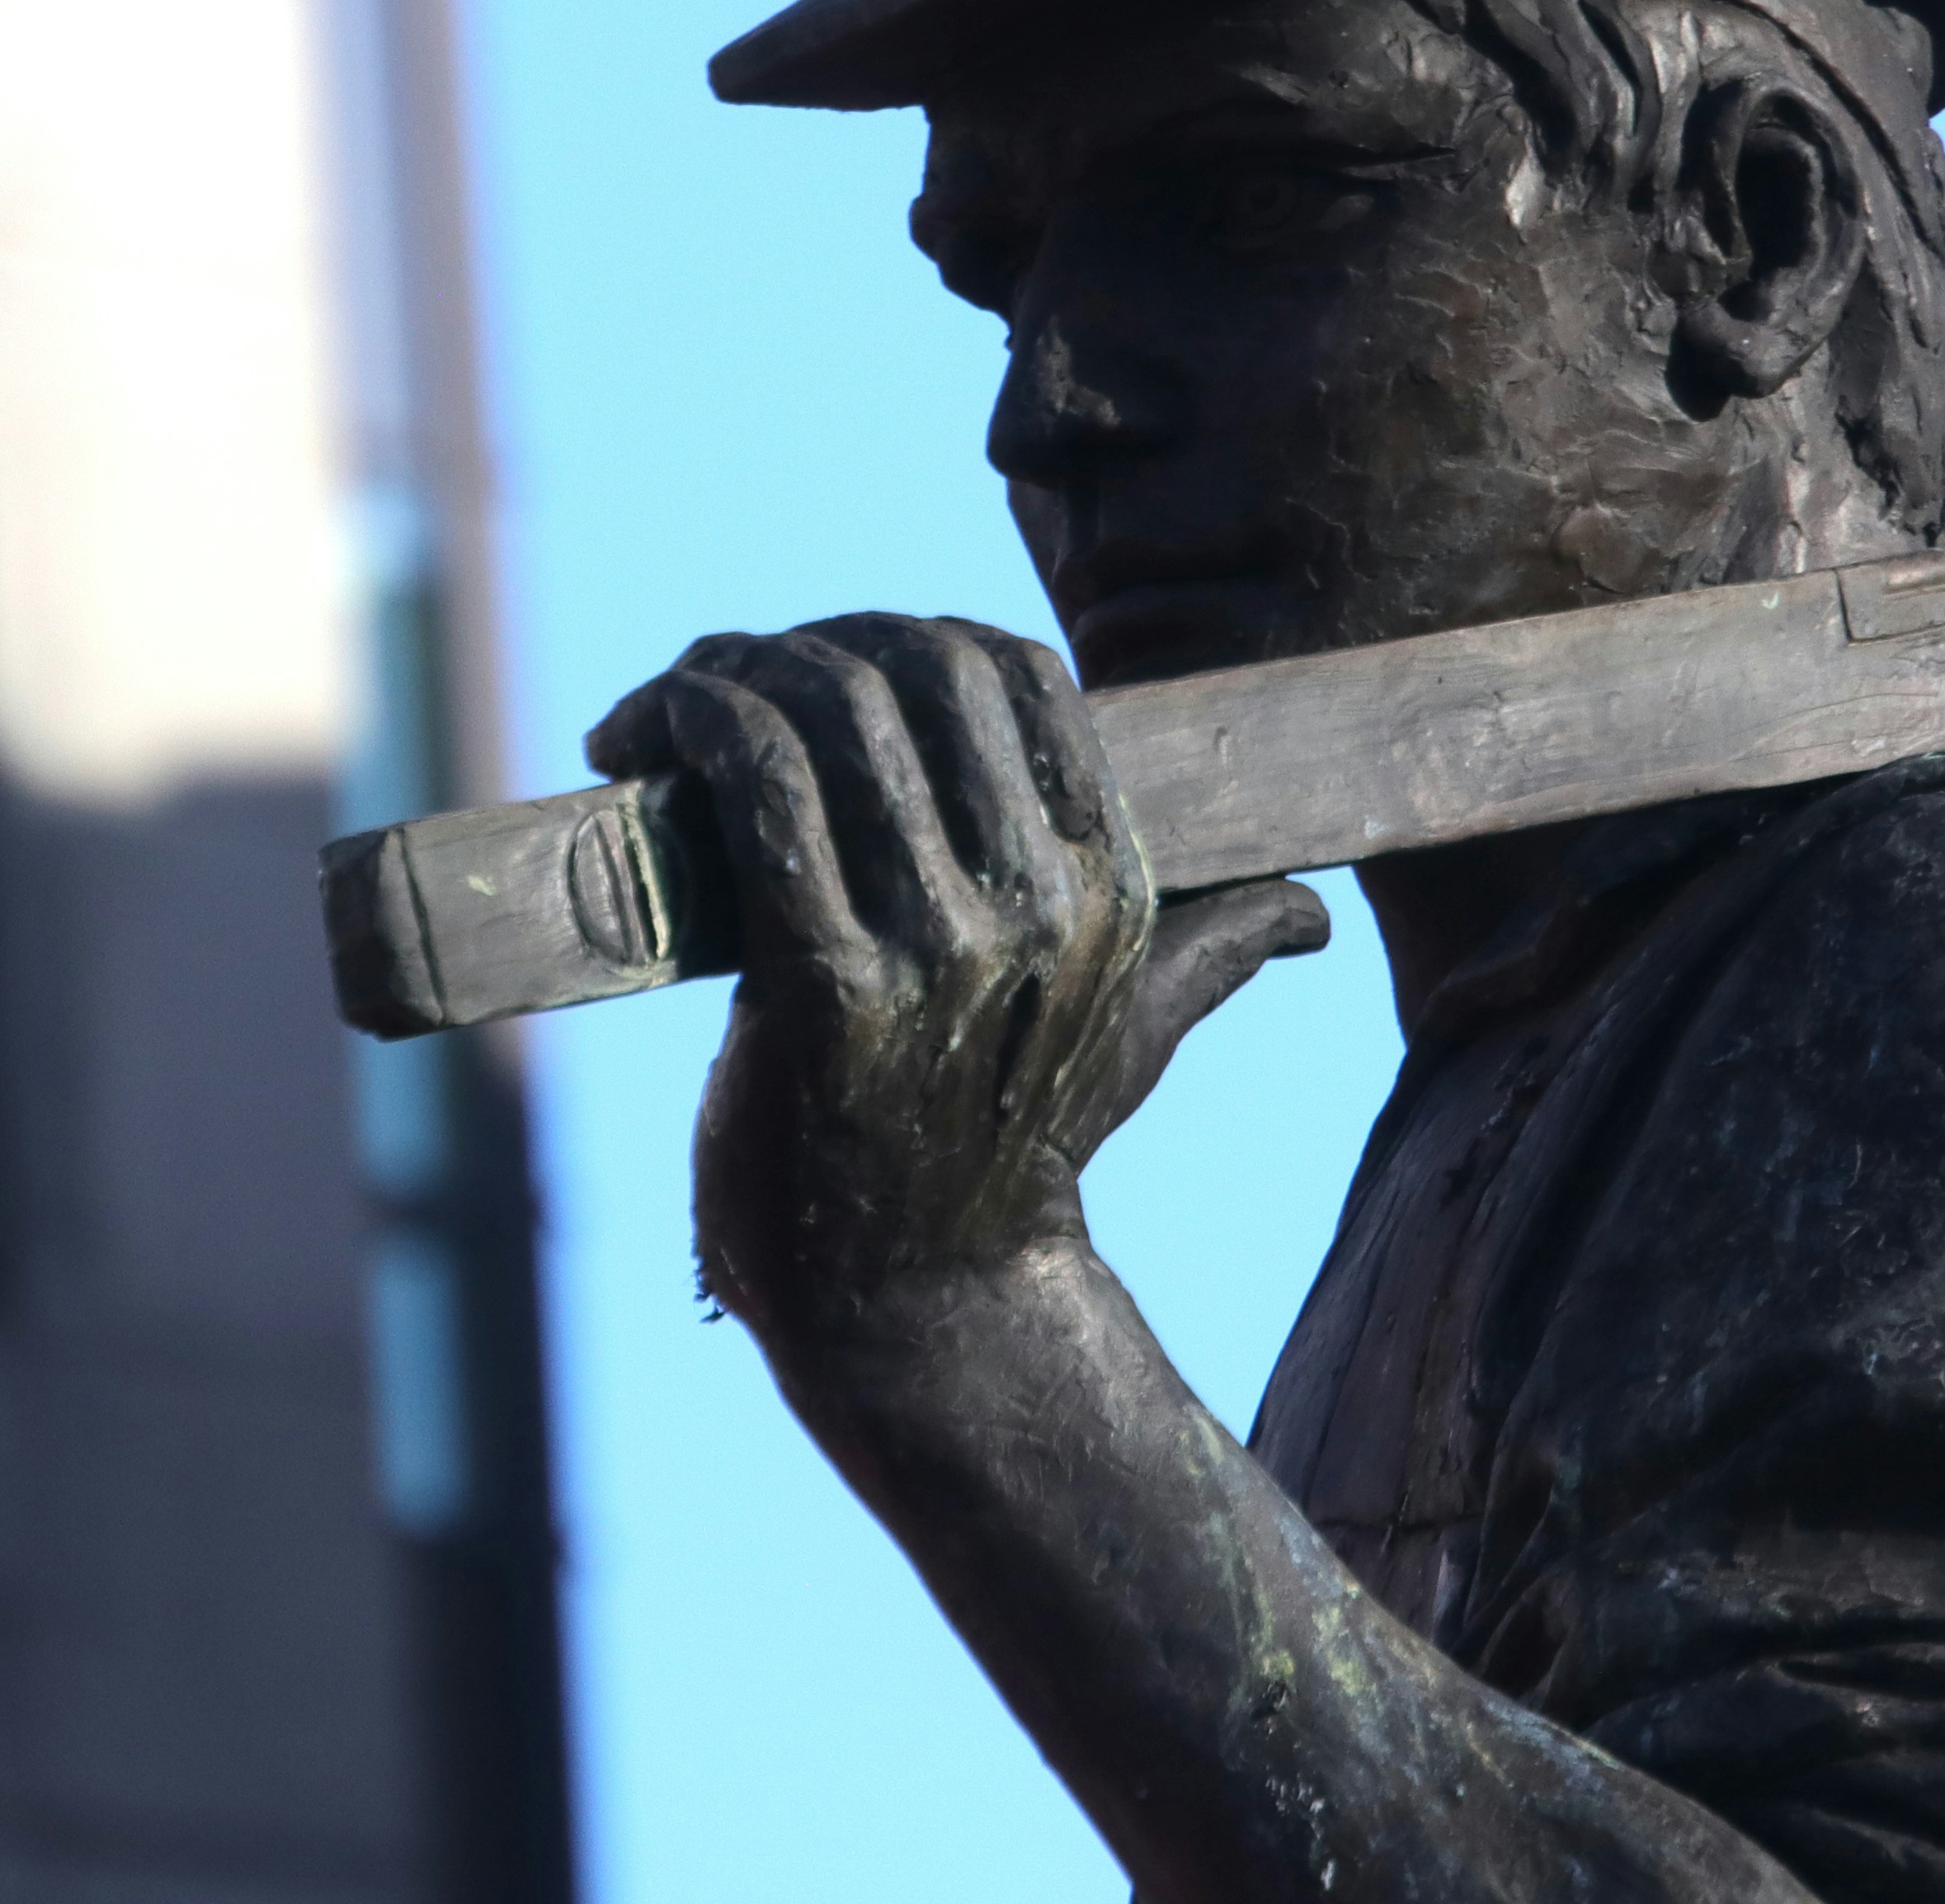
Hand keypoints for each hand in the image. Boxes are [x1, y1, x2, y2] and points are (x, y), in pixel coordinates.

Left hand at [583, 616, 1324, 1364]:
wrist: (927, 1309)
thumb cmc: (1014, 1157)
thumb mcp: (1133, 1041)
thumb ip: (1215, 952)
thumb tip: (1309, 916)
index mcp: (1110, 886)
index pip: (1013, 672)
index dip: (906, 636)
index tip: (821, 665)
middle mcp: (1038, 903)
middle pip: (913, 668)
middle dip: (807, 640)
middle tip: (726, 675)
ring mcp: (937, 944)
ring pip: (826, 712)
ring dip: (726, 671)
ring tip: (668, 702)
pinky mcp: (828, 984)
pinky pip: (759, 787)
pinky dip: (689, 724)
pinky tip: (636, 735)